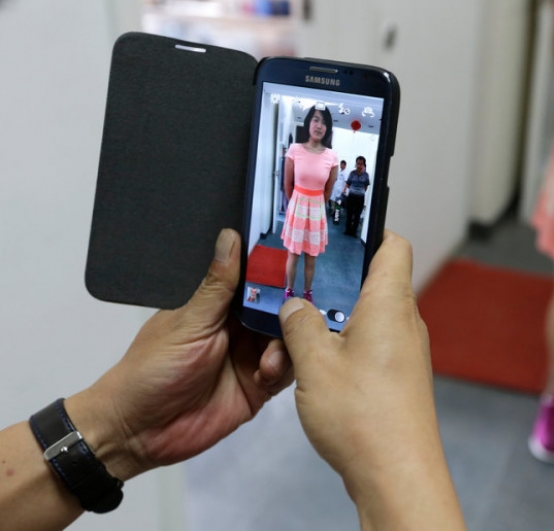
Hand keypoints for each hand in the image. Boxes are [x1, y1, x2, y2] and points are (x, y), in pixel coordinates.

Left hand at [67, 229, 293, 479]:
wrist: (139, 431)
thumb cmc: (153, 369)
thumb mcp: (188, 324)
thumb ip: (217, 286)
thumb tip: (231, 235)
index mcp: (220, 306)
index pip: (257, 282)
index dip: (279, 273)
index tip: (302, 263)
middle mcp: (241, 328)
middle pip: (280, 311)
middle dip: (292, 311)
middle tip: (302, 313)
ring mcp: (251, 357)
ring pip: (288, 341)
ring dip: (286, 345)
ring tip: (268, 358)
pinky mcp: (259, 388)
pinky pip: (284, 373)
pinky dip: (282, 370)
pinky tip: (265, 373)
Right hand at [259, 231, 465, 528]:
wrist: (396, 474)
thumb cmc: (367, 418)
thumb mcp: (314, 362)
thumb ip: (299, 324)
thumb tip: (294, 306)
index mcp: (389, 303)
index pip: (391, 244)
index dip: (364, 231)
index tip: (331, 230)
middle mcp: (403, 322)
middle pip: (369, 280)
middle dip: (331, 282)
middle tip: (297, 283)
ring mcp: (402, 350)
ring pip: (362, 316)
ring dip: (329, 321)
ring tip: (295, 332)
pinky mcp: (396, 375)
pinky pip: (366, 345)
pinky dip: (339, 346)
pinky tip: (311, 364)